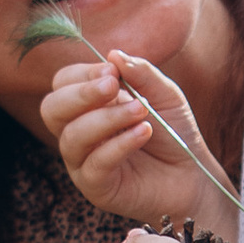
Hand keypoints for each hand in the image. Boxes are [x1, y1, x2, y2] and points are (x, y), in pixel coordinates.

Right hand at [41, 50, 235, 237]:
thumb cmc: (173, 132)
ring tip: (142, 110)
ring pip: (72, 137)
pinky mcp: (96, 188)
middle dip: (81, 94)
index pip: (63, 83)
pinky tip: (143, 132)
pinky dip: (119, 144)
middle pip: (51, 109)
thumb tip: (114, 54)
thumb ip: (141, 73)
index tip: (112, 71)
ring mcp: (82, 162)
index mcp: (87, 106)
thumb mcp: (164, 95)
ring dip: (107, 118)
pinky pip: (95, 164)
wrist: (192, 175)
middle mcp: (77, 132)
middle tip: (113, 86)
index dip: (83, 74)